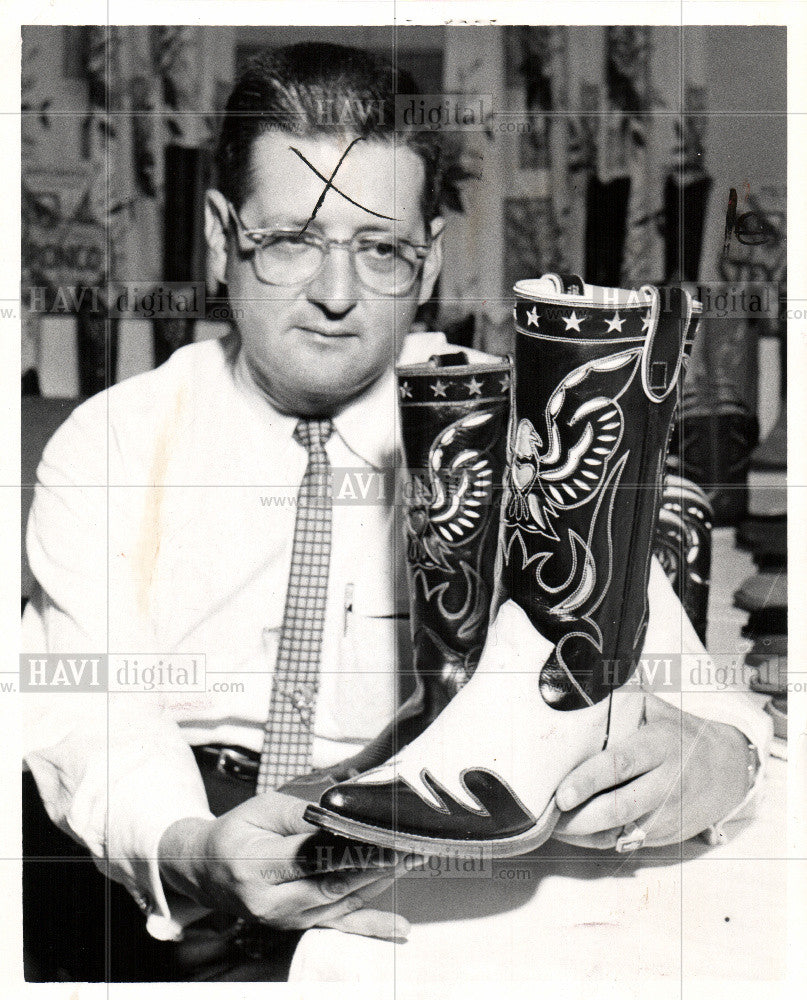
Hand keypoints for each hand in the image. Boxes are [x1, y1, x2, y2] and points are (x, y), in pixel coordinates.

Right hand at [159, 791, 412, 939]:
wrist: (206, 870)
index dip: (349, 847)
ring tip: (411, 859)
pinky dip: (372, 926)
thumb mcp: (261, 809)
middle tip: (407, 844)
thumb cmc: (236, 833)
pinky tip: (400, 927)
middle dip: (375, 864)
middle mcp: (271, 901)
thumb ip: (300, 814)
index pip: (310, 857)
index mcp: (255, 866)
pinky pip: (340, 926)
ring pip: (341, 902)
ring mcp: (287, 918)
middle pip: (331, 883)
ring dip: (380, 881)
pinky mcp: (299, 925)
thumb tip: (340, 814)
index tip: (380, 833)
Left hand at [553, 694, 750, 848]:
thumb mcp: (655, 710)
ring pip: (621, 831)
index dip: (588, 780)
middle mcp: (668, 782)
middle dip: (581, 816)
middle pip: (619, 806)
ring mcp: (669, 812)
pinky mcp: (667, 833)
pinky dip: (599, 840)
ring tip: (554, 826)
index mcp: (660, 745)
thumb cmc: (680, 732)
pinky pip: (627, 841)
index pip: (620, 764)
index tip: (562, 793)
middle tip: (550, 814)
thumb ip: (620, 706)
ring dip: (584, 833)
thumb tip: (578, 695)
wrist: (728, 767)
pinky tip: (576, 833)